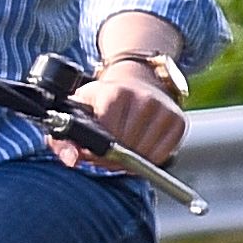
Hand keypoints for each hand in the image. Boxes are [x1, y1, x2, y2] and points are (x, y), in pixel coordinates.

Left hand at [68, 54, 187, 169]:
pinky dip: (148, 159)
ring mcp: (164, 109)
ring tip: (121, 150)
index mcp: (115, 93)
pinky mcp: (178, 121)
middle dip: (112, 157)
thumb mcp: (77, 111)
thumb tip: (72, 160)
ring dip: (130, 161)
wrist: (136, 81)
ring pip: (145, 154)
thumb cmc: (103, 100)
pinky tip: (138, 149)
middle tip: (105, 154)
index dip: (97, 151)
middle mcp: (143, 98)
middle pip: (127, 147)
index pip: (107, 136)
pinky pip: (162, 155)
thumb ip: (64, 139)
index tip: (92, 151)